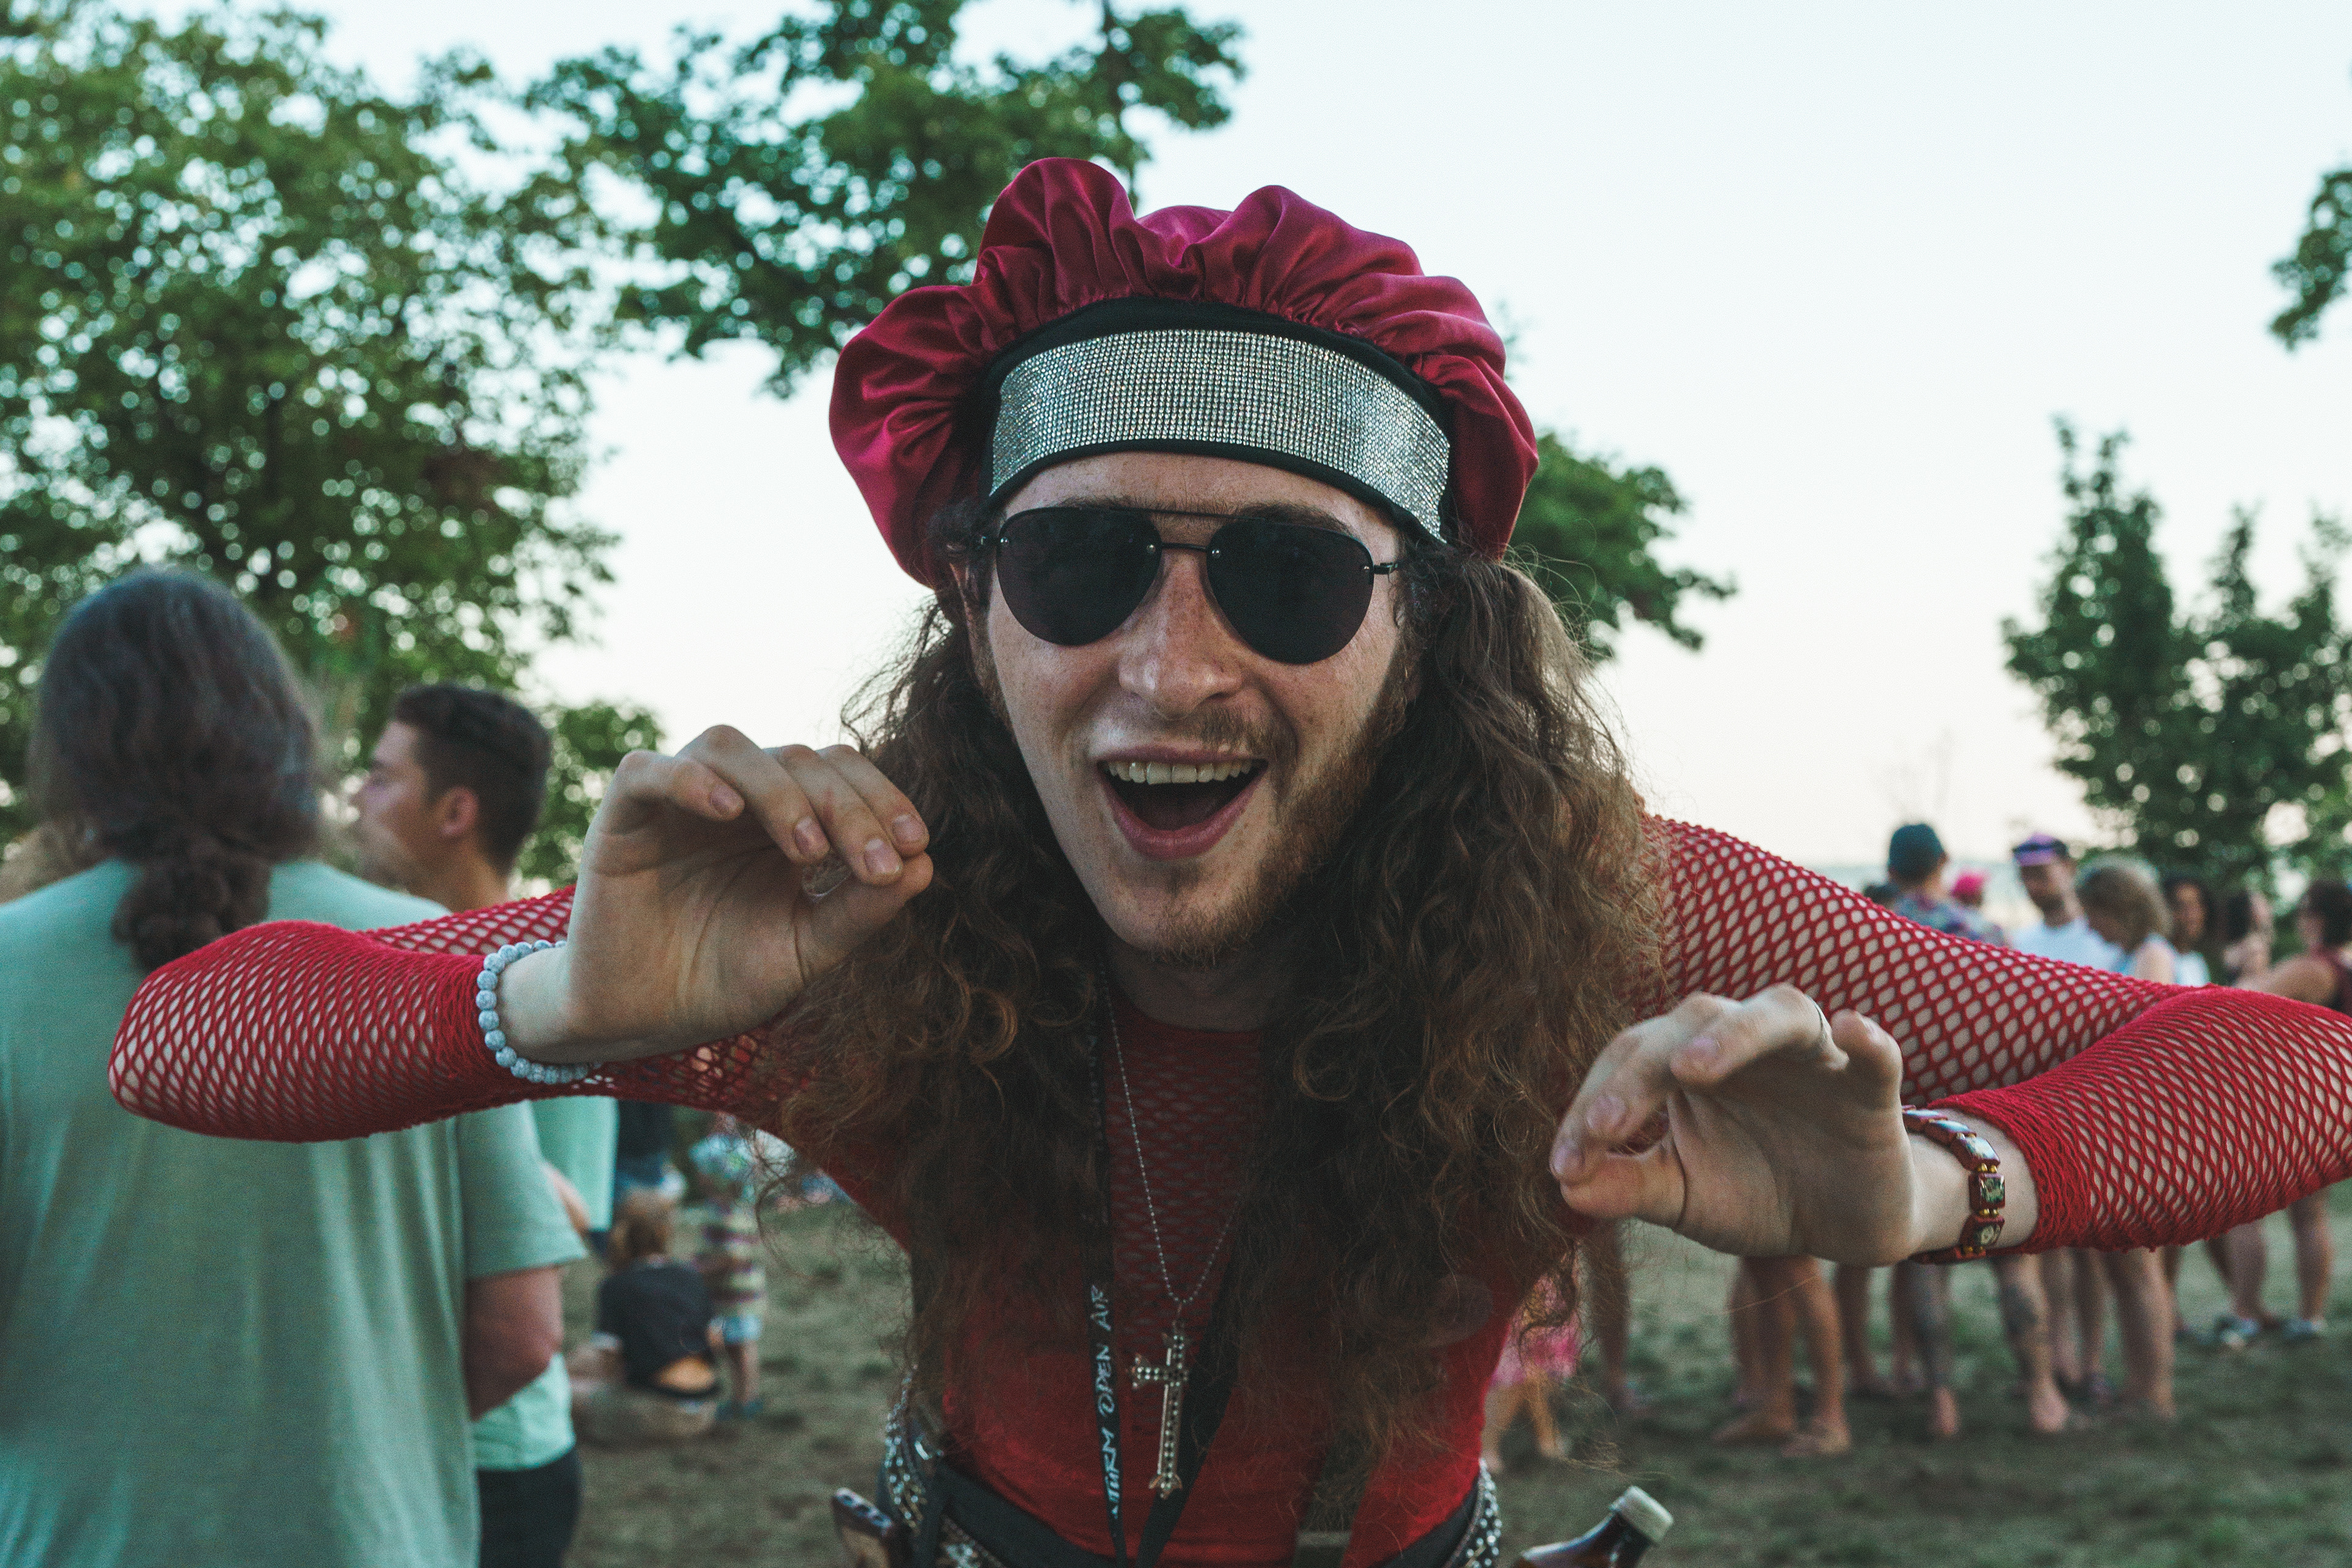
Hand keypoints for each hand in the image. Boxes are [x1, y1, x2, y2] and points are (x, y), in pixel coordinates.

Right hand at [502, 727, 932, 1060]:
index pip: (841, 775)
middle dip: (846, 804)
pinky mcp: (623, 815)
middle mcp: (737, 798)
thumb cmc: (723, 979)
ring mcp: (679, 801)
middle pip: (800, 758)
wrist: (641, 1020)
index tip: (912, 845)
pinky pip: (649, 771)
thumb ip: (858, 911)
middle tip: (871, 861)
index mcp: (785, 820)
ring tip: (808, 849)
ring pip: (732, 746)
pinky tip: (729, 812)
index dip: (882, 799)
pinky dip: (691, 779)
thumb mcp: (804, 951)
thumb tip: (924, 867)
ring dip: (780, 789)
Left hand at [1549, 987, 2031, 1262]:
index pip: (1628, 1062)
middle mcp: (1743, 1043)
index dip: (1591, 1108)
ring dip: (1731, 1035)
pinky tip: (1849, 1030)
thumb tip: (1566, 1191)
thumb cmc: (1753, 1194)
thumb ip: (1630, 1186)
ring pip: (1775, 1014)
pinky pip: (1875, 1053)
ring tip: (1690, 1069)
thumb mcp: (1684, 1197)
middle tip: (1606, 1126)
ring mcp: (1811, 1057)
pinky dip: (1866, 1039)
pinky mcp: (1869, 1088)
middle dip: (1639, 1076)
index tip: (1563, 1166)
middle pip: (1685, 1027)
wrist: (1843, 1226)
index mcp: (1687, 1063)